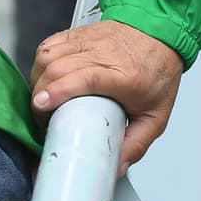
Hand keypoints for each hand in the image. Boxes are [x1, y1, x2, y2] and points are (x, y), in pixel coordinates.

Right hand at [30, 21, 185, 173]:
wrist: (161, 34)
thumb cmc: (158, 72)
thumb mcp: (156, 115)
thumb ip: (136, 145)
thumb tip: (114, 167)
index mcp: (127, 76)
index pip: (87, 78)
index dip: (60, 91)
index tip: (42, 106)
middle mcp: (105, 53)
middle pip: (59, 68)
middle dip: (41, 94)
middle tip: (43, 116)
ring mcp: (89, 40)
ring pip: (48, 55)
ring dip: (38, 79)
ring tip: (43, 98)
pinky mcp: (78, 34)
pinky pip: (48, 45)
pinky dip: (40, 64)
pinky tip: (45, 77)